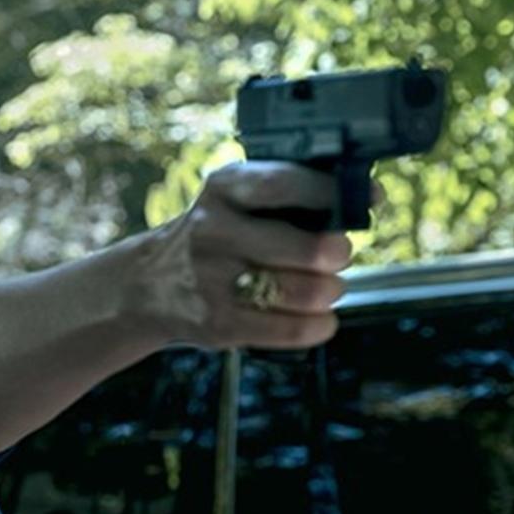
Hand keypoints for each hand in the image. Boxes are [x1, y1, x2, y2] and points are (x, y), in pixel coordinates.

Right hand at [130, 161, 358, 350]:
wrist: (147, 285)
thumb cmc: (212, 238)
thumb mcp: (230, 202)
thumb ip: (282, 197)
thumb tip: (359, 198)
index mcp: (221, 190)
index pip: (283, 184)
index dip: (332, 192)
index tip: (366, 197)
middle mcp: (212, 231)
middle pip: (301, 247)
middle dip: (336, 253)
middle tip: (340, 255)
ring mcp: (212, 280)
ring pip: (300, 291)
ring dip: (330, 292)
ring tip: (329, 289)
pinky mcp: (217, 323)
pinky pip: (288, 329)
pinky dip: (318, 326)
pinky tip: (321, 319)